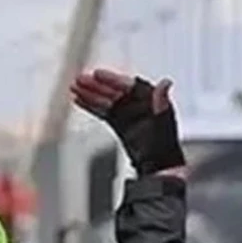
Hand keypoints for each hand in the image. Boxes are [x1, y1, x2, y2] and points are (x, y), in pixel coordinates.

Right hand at [70, 69, 185, 176]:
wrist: (159, 168)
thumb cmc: (164, 147)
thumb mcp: (162, 122)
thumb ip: (162, 102)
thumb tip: (165, 83)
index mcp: (151, 101)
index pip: (129, 85)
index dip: (112, 79)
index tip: (97, 74)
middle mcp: (139, 106)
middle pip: (115, 92)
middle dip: (96, 85)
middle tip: (80, 79)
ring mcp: (129, 116)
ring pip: (107, 101)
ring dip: (91, 94)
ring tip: (75, 88)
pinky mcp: (121, 126)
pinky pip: (105, 113)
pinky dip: (92, 107)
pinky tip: (81, 101)